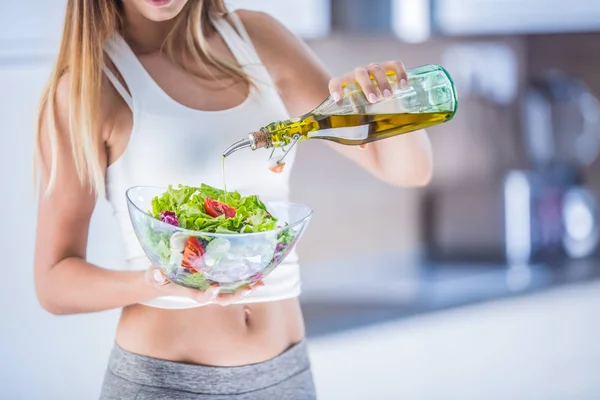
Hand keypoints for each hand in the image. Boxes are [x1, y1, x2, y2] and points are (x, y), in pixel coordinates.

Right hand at [145, 266, 264, 305]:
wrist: (162, 277)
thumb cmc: (158, 276)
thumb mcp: (153, 275)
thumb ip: (155, 276)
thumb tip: (156, 274)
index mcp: (190, 292)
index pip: (202, 297)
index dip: (209, 295)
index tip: (215, 288)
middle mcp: (204, 291)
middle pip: (223, 298)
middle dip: (237, 295)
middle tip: (249, 288)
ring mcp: (211, 286)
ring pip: (232, 292)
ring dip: (246, 289)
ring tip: (260, 283)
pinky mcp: (217, 278)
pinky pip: (233, 281)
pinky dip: (245, 279)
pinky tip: (258, 273)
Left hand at [328, 61, 408, 149]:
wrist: (377, 91)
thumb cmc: (366, 106)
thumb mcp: (362, 116)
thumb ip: (361, 129)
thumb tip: (363, 146)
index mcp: (347, 85)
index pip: (335, 82)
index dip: (335, 88)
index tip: (338, 98)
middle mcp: (359, 74)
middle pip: (360, 74)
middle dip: (367, 86)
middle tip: (374, 100)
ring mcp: (373, 68)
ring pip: (376, 69)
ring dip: (382, 82)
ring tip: (389, 96)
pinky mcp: (389, 66)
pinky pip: (394, 65)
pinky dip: (400, 72)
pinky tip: (404, 84)